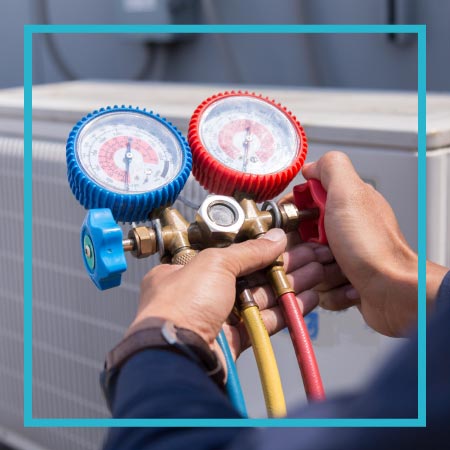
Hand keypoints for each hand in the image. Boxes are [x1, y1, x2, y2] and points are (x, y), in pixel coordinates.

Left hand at [126, 228, 332, 365]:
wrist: (176, 354)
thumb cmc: (181, 304)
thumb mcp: (215, 263)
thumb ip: (249, 251)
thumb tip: (275, 238)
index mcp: (187, 270)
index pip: (231, 254)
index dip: (261, 248)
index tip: (286, 243)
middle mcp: (201, 294)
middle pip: (251, 275)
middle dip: (283, 265)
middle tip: (311, 256)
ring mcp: (217, 318)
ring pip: (261, 298)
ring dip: (289, 285)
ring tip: (317, 273)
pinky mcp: (233, 340)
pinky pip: (264, 321)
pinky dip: (285, 311)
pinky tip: (308, 300)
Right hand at [293, 151, 447, 336]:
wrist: (395, 291)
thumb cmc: (374, 247)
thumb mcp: (349, 194)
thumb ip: (331, 168)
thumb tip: (311, 166)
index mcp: (344, 206)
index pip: (302, 206)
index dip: (293, 216)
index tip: (294, 225)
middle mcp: (344, 230)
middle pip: (300, 240)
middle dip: (304, 251)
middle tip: (323, 252)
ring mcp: (344, 258)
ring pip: (308, 267)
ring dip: (318, 274)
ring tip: (340, 271)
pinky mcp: (345, 283)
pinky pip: (320, 289)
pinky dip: (331, 291)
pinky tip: (348, 285)